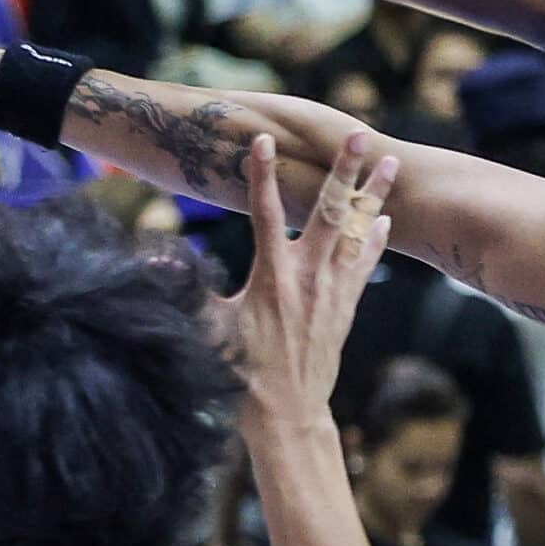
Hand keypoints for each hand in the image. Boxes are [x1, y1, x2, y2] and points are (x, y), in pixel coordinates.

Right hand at [216, 130, 395, 425]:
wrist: (287, 410)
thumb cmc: (243, 370)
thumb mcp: (210, 328)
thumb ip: (187, 290)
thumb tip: (152, 260)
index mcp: (271, 274)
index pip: (264, 211)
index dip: (262, 174)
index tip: (264, 139)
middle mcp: (307, 274)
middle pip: (329, 210)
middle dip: (344, 169)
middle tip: (360, 135)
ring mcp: (332, 288)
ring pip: (358, 229)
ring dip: (374, 195)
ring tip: (392, 162)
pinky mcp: (346, 304)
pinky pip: (365, 262)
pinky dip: (374, 238)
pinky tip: (384, 220)